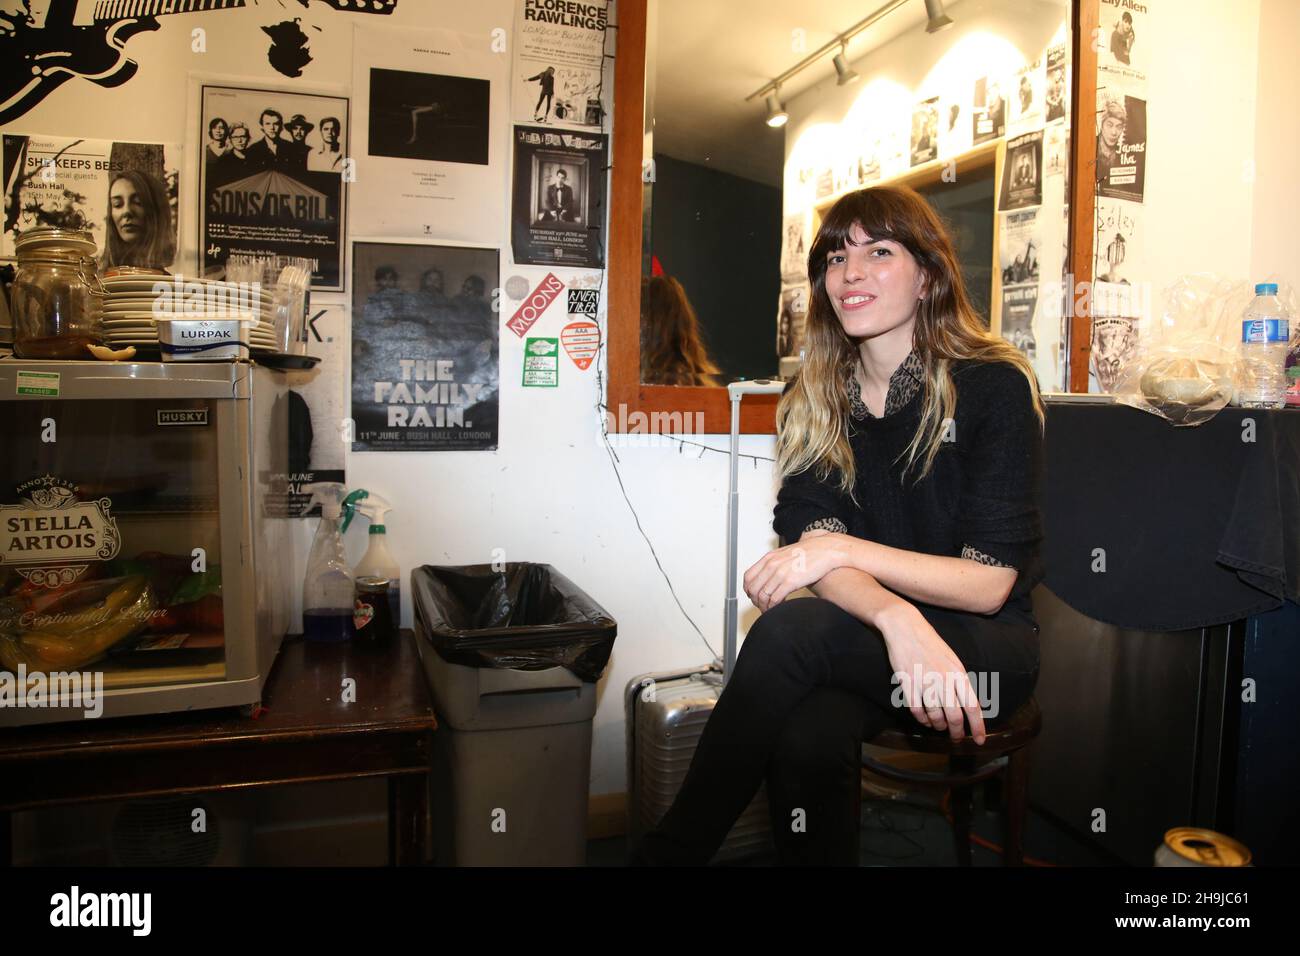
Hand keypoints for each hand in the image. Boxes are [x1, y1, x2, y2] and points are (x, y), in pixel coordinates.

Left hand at [743, 531, 849, 612]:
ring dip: (764, 606)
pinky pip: (775, 599)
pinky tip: (779, 608)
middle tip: (762, 606)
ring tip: (770, 610)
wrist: (825, 550)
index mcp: (769, 558)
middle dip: (755, 601)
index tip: (753, 597)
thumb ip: (774, 564)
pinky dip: (774, 607)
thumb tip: (767, 577)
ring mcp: (780, 573)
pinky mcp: (791, 581)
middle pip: (753, 589)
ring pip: (763, 596)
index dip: (748, 590)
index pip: (748, 577)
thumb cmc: (809, 553)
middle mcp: (772, 565)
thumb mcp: (785, 554)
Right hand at [876, 602, 987, 744]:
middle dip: (957, 732)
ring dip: (938, 726)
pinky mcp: (907, 683)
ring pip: (935, 716)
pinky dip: (922, 719)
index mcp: (958, 673)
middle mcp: (943, 679)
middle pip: (954, 716)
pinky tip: (925, 720)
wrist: (906, 628)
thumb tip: (970, 706)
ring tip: (939, 727)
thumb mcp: (953, 660)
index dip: (978, 726)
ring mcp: (924, 682)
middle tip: (957, 739)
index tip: (980, 740)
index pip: (972, 706)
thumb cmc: (931, 644)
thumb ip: (961, 682)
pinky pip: (916, 710)